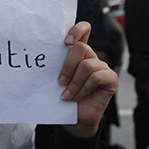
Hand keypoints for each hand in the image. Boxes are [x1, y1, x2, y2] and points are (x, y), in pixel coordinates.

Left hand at [58, 21, 117, 136]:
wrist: (74, 119)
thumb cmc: (63, 97)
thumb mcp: (55, 79)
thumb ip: (54, 66)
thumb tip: (38, 58)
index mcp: (77, 53)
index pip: (83, 29)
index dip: (77, 29)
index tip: (65, 41)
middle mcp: (91, 57)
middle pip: (81, 48)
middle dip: (67, 65)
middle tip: (60, 81)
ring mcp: (102, 67)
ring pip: (87, 65)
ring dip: (74, 82)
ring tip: (66, 94)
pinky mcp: (110, 78)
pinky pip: (97, 77)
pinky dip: (83, 89)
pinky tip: (77, 97)